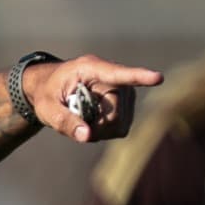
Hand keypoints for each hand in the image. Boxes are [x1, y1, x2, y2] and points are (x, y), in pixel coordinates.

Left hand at [25, 55, 163, 142]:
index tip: (158, 78)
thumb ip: (63, 120)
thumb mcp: (46, 108)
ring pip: (120, 122)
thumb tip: (87, 136)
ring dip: (99, 129)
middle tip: (75, 120)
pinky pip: (121, 128)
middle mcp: (110, 77)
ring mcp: (122, 91)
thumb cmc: (46, 93)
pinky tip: (91, 121)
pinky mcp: (125, 104)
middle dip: (96, 124)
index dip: (139, 77)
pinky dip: (104, 131)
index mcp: (90, 68)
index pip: (117, 74)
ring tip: (81, 118)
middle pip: (115, 111)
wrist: (49, 87)